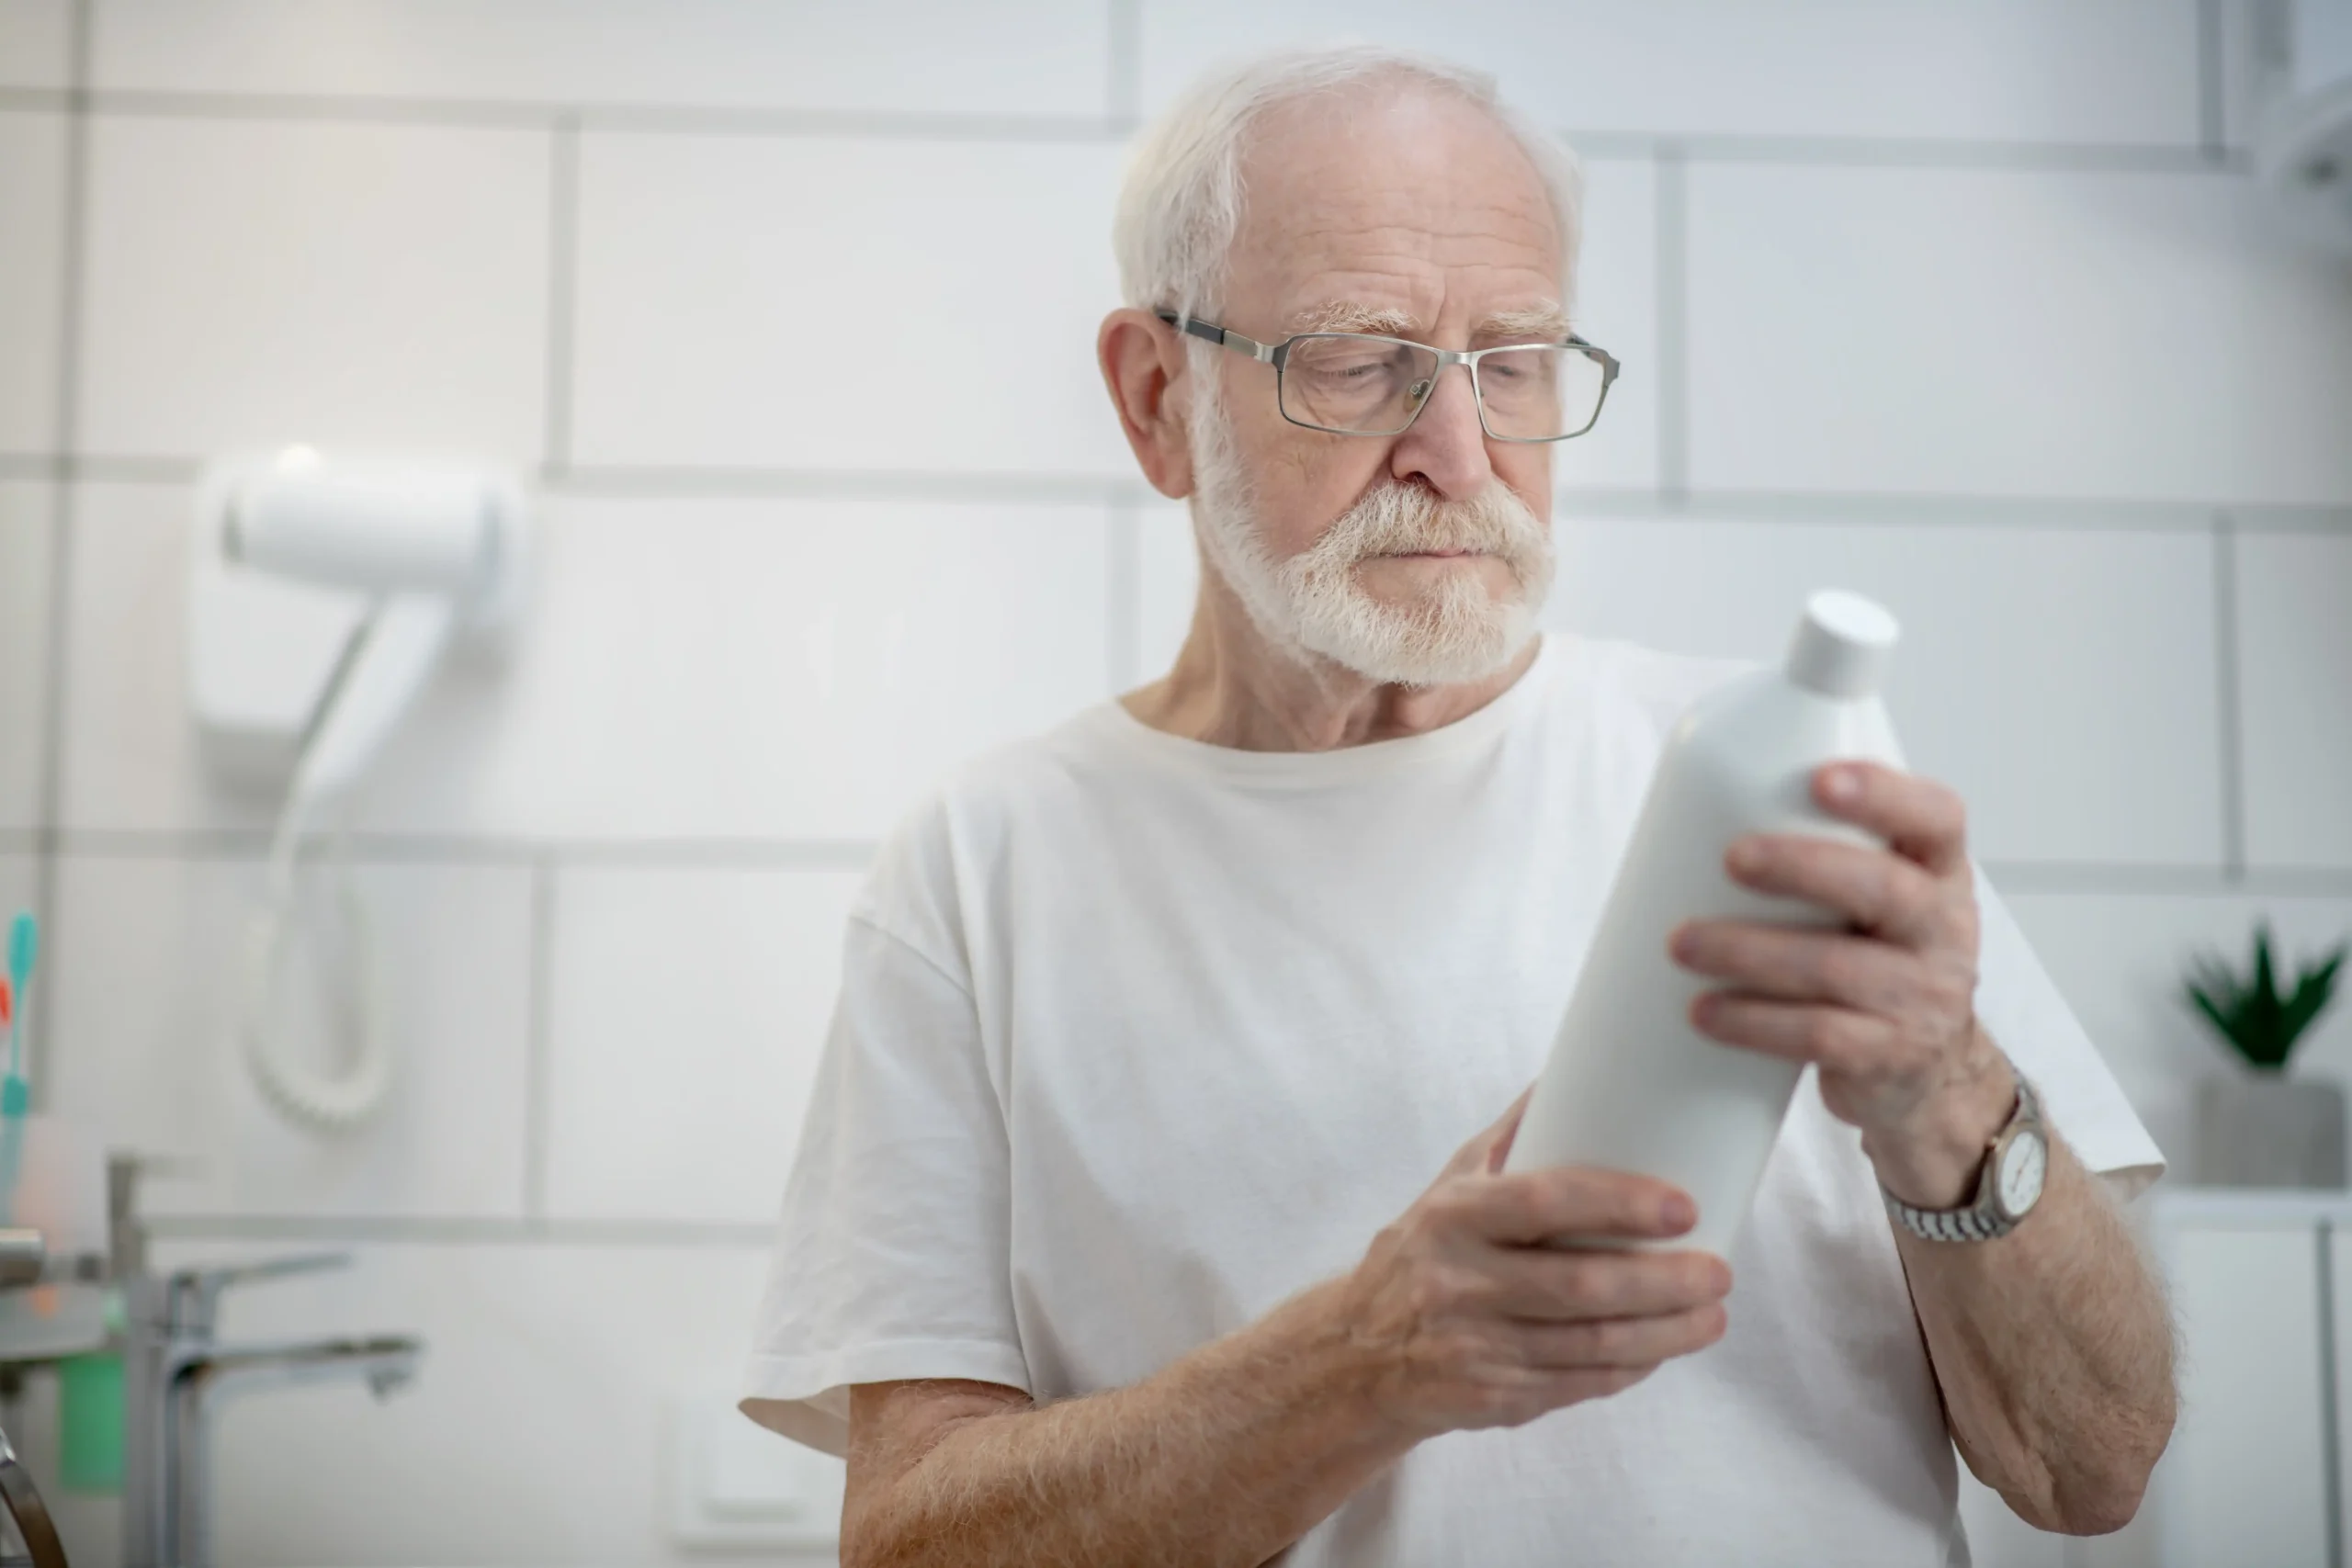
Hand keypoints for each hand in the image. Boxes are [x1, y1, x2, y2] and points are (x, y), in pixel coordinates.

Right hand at [1335, 1089, 1733, 1436]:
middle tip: (1719, 1270)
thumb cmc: (1426, 1249)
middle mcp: (1459, 1281)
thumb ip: (1513, 1136)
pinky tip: (1665, 1348)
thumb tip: (1578, 1067)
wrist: (1358, 1350)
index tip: (1683, 1205)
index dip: (1619, 1204)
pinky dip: (1631, 1367)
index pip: (1544, 1202)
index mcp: (1454, 1216)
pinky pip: (1578, 1384)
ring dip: (1665, 1332)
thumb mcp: (1452, 1185)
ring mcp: (1475, 1346)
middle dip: (1663, 1281)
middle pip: (1580, 1284)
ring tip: (1713, 1314)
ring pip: (1590, 1344)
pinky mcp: (1492, 1397)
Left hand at [1666, 760, 2016, 1207]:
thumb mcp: (1876, 897)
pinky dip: (1752, 1021)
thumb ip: (1824, 848)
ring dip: (1749, 952)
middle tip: (1731, 858)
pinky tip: (1706, 1012)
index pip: (1937, 817)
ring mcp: (1924, 997)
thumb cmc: (1876, 956)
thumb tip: (1695, 804)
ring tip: (1682, 944)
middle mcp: (1944, 929)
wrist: (1928, 1071)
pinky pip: (1818, 1035)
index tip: (1819, 779)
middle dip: (1800, 867)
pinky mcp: (1890, 1056)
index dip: (1885, 794)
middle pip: (1882, 888)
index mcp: (1939, 872)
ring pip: (1836, 967)